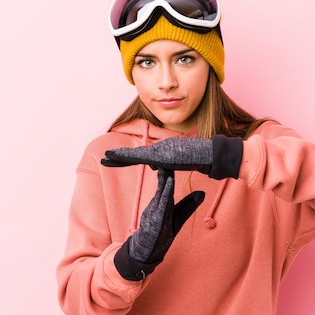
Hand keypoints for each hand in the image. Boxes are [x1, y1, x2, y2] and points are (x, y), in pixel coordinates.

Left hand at [102, 135, 242, 179]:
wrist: (211, 153)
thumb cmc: (199, 157)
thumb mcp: (178, 162)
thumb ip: (166, 164)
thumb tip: (154, 166)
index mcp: (161, 152)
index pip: (140, 156)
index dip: (126, 157)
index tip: (112, 159)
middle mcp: (159, 149)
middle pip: (135, 154)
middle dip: (118, 156)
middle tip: (103, 158)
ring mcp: (161, 150)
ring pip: (136, 154)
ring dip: (120, 156)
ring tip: (106, 157)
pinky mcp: (164, 154)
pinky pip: (143, 157)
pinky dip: (130, 157)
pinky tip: (121, 158)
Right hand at [114, 168, 204, 280]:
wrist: (147, 250)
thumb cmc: (162, 231)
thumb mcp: (178, 217)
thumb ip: (188, 205)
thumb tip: (202, 192)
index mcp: (164, 202)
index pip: (168, 184)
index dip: (171, 171)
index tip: (175, 158)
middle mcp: (158, 205)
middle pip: (162, 187)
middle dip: (165, 173)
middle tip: (166, 157)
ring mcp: (154, 214)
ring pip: (159, 196)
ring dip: (162, 185)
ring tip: (165, 172)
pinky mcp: (154, 224)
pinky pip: (158, 211)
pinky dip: (161, 202)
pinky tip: (164, 197)